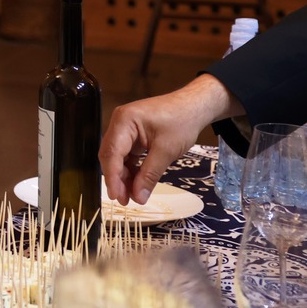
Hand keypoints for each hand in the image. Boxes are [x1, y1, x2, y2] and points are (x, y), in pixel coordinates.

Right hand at [100, 73, 241, 203]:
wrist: (195, 107)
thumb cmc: (182, 122)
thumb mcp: (166, 151)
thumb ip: (149, 175)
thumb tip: (138, 198)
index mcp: (124, 121)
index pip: (112, 153)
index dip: (112, 177)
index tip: (117, 196)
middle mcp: (120, 123)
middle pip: (111, 155)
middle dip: (117, 179)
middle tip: (125, 200)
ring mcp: (126, 129)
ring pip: (118, 158)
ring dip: (124, 177)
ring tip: (132, 196)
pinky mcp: (134, 135)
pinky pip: (128, 155)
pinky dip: (132, 170)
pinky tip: (136, 184)